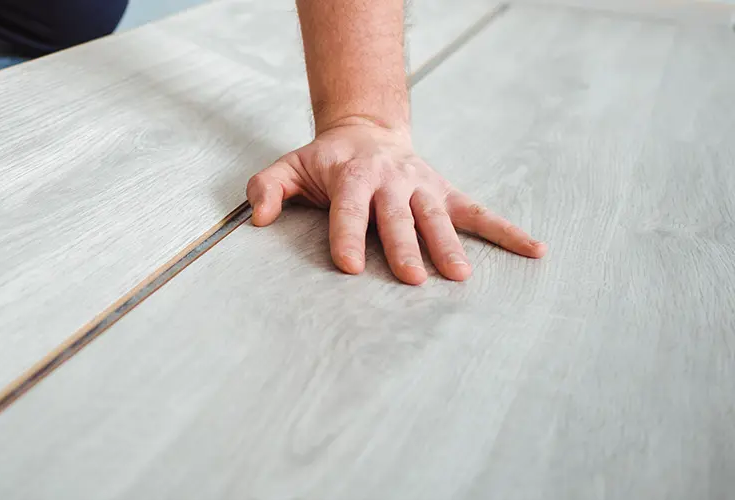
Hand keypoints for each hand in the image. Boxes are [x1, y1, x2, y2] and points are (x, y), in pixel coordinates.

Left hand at [246, 118, 546, 284]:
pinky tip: (534, 250)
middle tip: (411, 278)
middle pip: (397, 216)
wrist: (365, 130)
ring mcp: (422, 186)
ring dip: (448, 246)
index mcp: (352, 175)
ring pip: (437, 217)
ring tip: (459, 276)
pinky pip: (479, 213)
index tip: (351, 266)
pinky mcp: (445, 192)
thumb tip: (256, 218)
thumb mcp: (288, 167)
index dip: (348, 235)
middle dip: (404, 246)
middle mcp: (391, 179)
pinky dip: (507, 231)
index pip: (349, 208)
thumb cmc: (324, 161)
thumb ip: (267, 189)